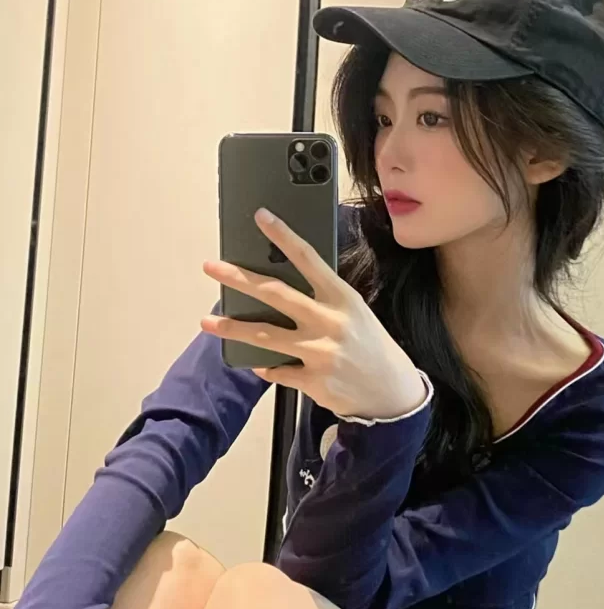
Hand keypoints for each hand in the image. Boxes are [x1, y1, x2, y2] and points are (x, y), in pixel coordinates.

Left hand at [202, 208, 427, 421]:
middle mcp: (330, 321)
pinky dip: (264, 366)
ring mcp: (320, 352)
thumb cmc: (368, 345)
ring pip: (264, 335)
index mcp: (341, 297)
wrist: (391, 391)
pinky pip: (277, 371)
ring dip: (232, 328)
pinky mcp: (313, 380)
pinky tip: (258, 363)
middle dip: (238, 278)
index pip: (308, 258)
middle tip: (212, 267)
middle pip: (275, 294)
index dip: (283, 235)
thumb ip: (321, 299)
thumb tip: (276, 289)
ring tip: (208, 323)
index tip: (261, 217)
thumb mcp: (353, 312)